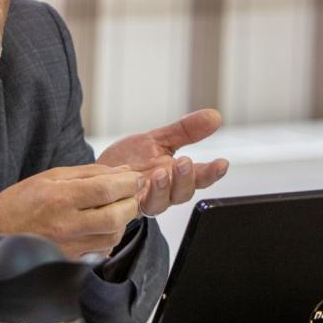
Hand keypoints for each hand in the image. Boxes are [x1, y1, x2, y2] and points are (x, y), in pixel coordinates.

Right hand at [0, 164, 142, 257]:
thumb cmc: (21, 201)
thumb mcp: (51, 176)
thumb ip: (90, 173)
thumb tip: (122, 171)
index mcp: (60, 197)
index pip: (106, 190)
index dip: (127, 183)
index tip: (134, 178)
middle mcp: (66, 224)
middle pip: (116, 216)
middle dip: (130, 203)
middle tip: (129, 194)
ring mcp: (69, 246)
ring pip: (113, 236)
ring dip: (122, 221)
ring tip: (114, 208)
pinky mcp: (70, 260)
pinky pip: (102, 250)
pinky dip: (109, 237)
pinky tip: (101, 226)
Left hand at [97, 108, 227, 216]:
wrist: (100, 173)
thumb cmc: (132, 159)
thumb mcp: (158, 139)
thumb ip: (185, 131)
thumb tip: (215, 115)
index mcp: (176, 176)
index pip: (201, 177)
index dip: (213, 173)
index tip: (222, 163)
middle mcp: (163, 192)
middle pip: (182, 193)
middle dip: (185, 178)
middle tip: (184, 162)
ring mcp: (143, 200)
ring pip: (159, 204)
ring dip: (162, 189)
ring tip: (160, 172)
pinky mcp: (122, 205)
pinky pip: (129, 208)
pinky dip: (131, 196)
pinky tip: (130, 182)